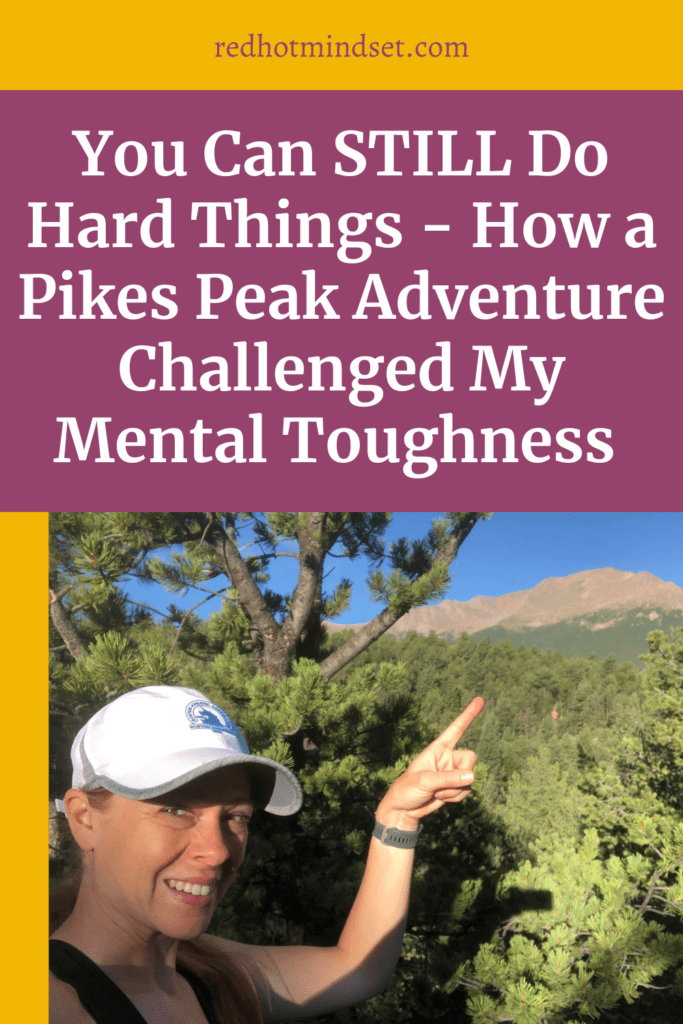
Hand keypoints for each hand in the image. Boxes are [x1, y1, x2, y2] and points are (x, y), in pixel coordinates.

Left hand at [375, 696, 484, 830]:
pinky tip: (440, 798)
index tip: (481, 699)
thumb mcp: (424, 781)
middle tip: (443, 785)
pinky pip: (467, 790)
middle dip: (462, 773)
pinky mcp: (455, 787)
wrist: (403, 810)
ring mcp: (453, 772)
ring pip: (470, 778)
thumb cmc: (407, 789)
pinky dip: (455, 797)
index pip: (456, 728)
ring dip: (455, 790)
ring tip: (436, 792)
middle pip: (471, 758)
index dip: (468, 714)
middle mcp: (448, 757)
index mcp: (438, 748)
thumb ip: (448, 778)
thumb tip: (473, 776)